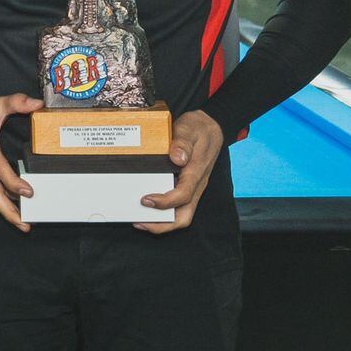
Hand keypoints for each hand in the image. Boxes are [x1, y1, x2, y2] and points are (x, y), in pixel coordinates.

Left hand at [136, 110, 224, 232]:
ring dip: (161, 221)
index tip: (145, 200)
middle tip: (138, 221)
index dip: (165, 202)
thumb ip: (182, 142)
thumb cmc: (198, 128)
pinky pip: (177, 206)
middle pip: (184, 216)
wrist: (211, 126)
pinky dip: (162, 211)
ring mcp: (193, 187)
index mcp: (196, 172)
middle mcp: (196, 184)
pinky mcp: (188, 186)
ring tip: (138, 219)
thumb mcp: (189, 129)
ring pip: (181, 214)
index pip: (183, 195)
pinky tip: (147, 207)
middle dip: (162, 225)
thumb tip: (178, 158)